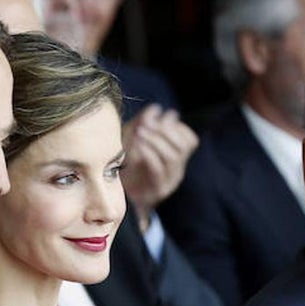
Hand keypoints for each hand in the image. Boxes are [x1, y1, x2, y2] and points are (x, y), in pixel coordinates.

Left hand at [120, 105, 198, 224]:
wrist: (114, 197)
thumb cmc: (123, 166)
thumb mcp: (132, 139)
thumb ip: (144, 123)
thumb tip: (157, 109)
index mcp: (175, 159)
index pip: (190, 140)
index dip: (177, 127)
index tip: (160, 119)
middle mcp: (176, 170)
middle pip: (183, 146)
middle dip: (165, 131)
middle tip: (146, 124)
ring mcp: (169, 181)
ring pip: (172, 156)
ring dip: (156, 140)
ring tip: (139, 133)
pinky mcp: (157, 190)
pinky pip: (158, 168)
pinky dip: (148, 153)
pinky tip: (137, 146)